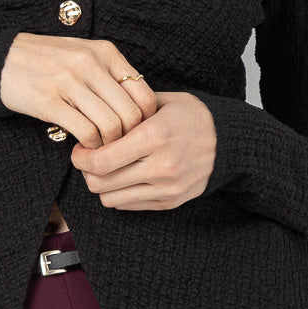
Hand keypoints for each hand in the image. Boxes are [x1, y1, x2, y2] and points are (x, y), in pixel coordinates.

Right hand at [0, 33, 157, 146]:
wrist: (3, 59)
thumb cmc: (49, 61)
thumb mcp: (85, 53)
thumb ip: (112, 73)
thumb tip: (141, 106)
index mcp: (105, 51)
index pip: (144, 93)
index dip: (146, 120)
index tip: (137, 132)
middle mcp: (90, 63)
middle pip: (130, 113)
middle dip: (129, 137)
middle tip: (120, 146)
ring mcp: (69, 81)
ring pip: (110, 125)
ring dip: (109, 145)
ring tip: (102, 147)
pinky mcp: (50, 101)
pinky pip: (85, 131)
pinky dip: (90, 146)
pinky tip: (84, 146)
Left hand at [70, 91, 216, 209]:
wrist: (227, 140)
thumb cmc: (189, 116)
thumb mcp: (158, 102)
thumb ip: (125, 112)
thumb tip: (90, 121)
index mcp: (154, 137)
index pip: (102, 160)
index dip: (81, 157)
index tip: (80, 149)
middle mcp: (161, 167)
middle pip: (101, 183)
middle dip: (86, 171)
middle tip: (87, 158)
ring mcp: (167, 188)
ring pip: (111, 198)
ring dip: (101, 184)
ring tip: (105, 167)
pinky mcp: (170, 202)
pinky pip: (128, 205)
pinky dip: (119, 193)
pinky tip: (124, 175)